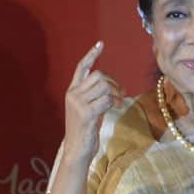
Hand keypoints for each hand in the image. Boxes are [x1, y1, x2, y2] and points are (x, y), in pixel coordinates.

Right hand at [62, 42, 123, 163]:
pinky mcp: (86, 113)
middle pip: (99, 75)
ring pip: (104, 86)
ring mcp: (78, 103)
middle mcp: (72, 94)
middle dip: (114, 83)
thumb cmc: (86, 130)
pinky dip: (115, 102)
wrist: (77, 148)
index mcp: (72, 91)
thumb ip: (95, 96)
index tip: (100, 44)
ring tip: (119, 102)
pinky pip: (106, 99)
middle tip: (121, 94)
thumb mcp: (89, 109)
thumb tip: (111, 86)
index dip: (91, 55)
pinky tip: (116, 108)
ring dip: (117, 93)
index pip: (81, 67)